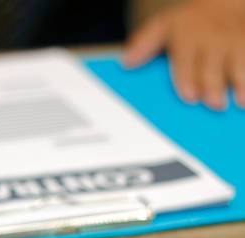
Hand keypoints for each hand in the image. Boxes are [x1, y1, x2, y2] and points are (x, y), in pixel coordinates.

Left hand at [123, 0, 244, 109]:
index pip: (185, 62)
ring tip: (240, 102)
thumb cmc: (189, 23)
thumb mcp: (163, 26)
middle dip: (213, 86)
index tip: (189, 97)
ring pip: (239, 64)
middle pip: (212, 68)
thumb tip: (126, 62)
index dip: (187, 80)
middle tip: (214, 105)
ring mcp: (235, 43)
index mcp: (187, 39)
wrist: (223, 0)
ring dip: (241, 84)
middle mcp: (212, 42)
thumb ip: (144, 44)